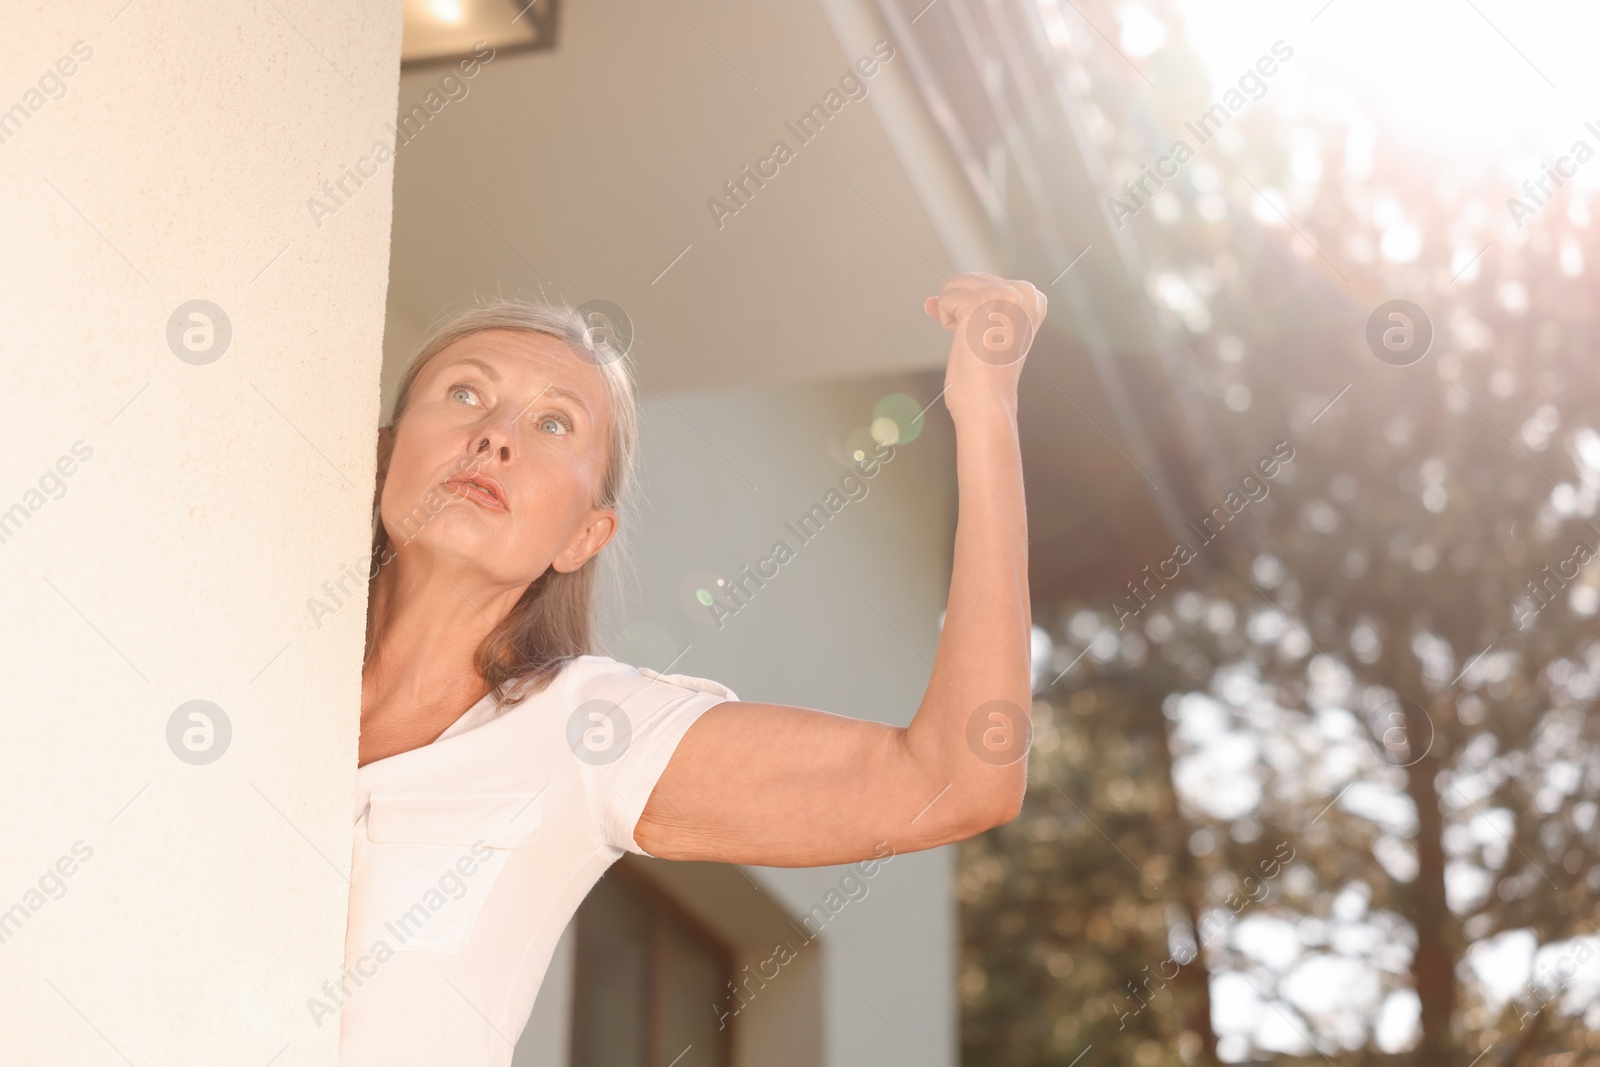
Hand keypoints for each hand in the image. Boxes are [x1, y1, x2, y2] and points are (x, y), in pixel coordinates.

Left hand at [923, 272, 1045, 425]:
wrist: (989, 404)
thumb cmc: (987, 377)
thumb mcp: (984, 332)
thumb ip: (965, 309)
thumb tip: (930, 301)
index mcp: (1033, 298)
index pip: (985, 283)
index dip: (975, 310)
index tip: (989, 336)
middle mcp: (1024, 291)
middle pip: (969, 280)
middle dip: (963, 311)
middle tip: (981, 342)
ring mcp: (1004, 294)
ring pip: (955, 286)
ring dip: (954, 316)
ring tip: (975, 342)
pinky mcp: (981, 301)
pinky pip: (945, 298)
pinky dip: (946, 320)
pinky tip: (965, 340)